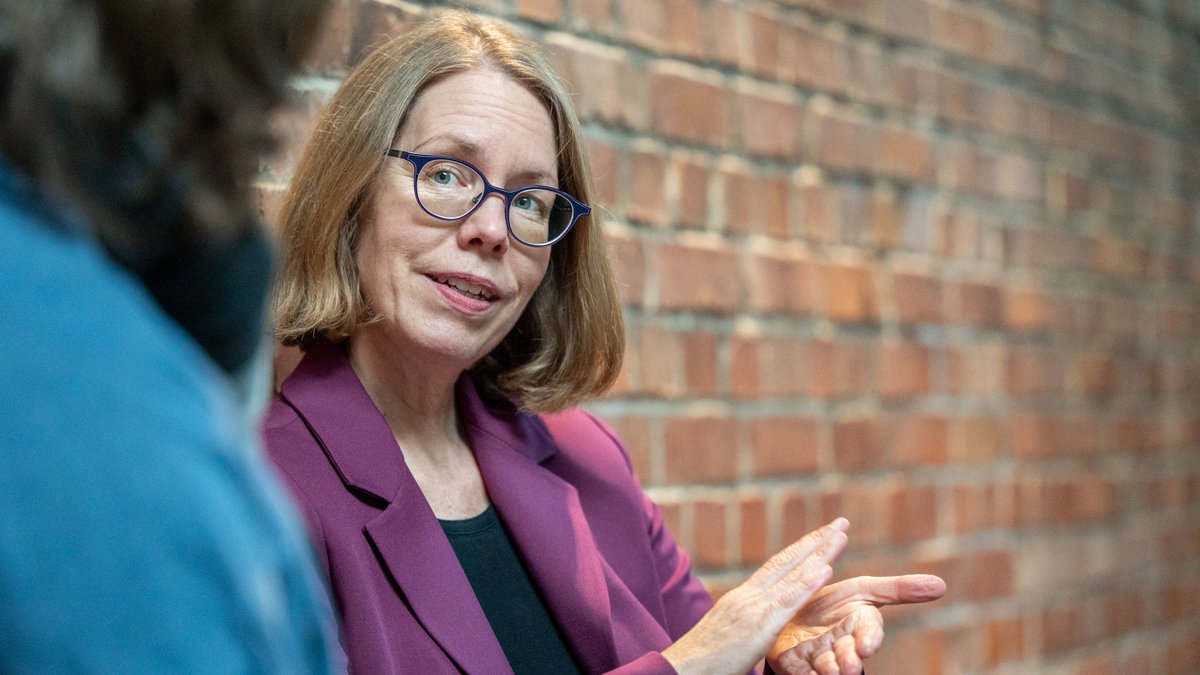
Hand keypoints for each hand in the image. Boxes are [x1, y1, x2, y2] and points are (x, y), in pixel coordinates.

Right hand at [663, 518, 849, 674]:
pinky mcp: (757, 627)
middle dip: (816, 541)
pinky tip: (825, 569)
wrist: (680, 669)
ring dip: (819, 553)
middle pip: (787, 561)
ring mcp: (752, 608)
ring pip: (792, 575)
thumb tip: (757, 622)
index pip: (776, 566)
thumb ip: (745, 621)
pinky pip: (787, 602)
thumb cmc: (703, 661)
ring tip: (840, 535)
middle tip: (840, 523)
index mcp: (742, 597)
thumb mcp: (727, 633)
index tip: (820, 535)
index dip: (800, 549)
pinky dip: (807, 583)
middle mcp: (748, 595)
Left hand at [766, 574, 946, 674]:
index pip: (868, 631)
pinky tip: (805, 673)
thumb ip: (898, 590)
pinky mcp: (793, 663)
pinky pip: (798, 671)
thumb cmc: (834, 605)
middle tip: (848, 667)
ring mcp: (817, 656)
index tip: (867, 645)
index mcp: (858, 625)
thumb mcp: (863, 591)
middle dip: (849, 660)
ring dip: (828, 670)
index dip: (869, 638)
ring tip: (830, 670)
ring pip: (824, 666)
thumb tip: (941, 585)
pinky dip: (802, 674)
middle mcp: (840, 644)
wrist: (792, 615)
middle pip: (848, 654)